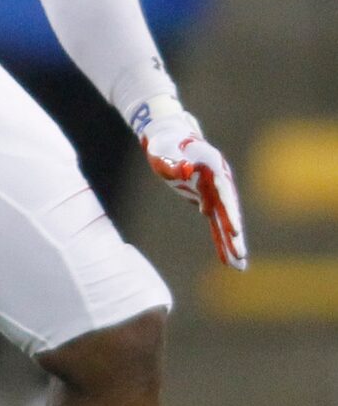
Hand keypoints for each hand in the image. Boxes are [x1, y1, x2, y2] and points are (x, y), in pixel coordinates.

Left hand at [141, 116, 247, 270]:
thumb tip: (185, 170)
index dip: (229, 212)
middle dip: (234, 233)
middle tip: (241, 255)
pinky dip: (220, 240)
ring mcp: (214, 192)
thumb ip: (174, 163)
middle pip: (228, 210)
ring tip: (240, 266)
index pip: (223, 192)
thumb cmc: (165, 145)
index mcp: (213, 166)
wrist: (169, 138)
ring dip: (230, 243)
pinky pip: (216, 223)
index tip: (234, 230)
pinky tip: (227, 259)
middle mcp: (219, 180)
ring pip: (224, 220)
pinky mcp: (207, 200)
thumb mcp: (163, 153)